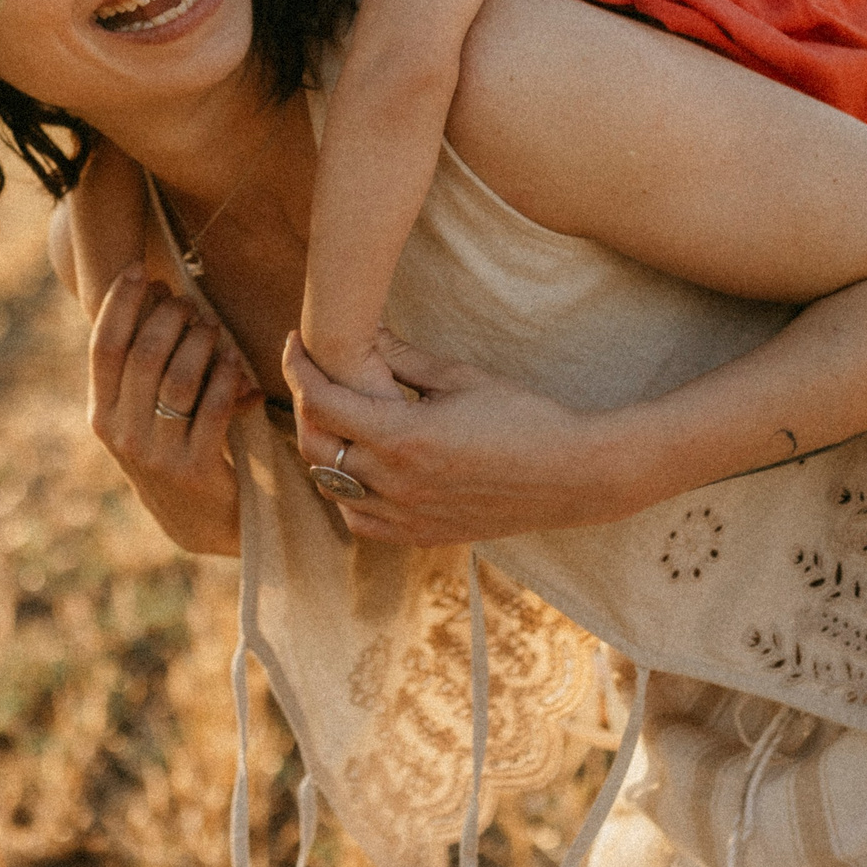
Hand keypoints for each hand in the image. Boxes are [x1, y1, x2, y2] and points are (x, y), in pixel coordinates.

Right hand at [87, 265, 255, 554]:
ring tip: (214, 330)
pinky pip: (214, 407)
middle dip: (170, 318)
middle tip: (190, 304)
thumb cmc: (173, 445)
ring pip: (179, 377)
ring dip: (202, 343)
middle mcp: (121, 434)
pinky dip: (227, 378)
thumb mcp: (142, 411)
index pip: (103, 347)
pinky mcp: (194, 469)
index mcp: (102, 414)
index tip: (140, 270)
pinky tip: (235, 365)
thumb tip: (157, 289)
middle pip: (143, 355)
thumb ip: (141, 363)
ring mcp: (156, 454)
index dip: (120, 304)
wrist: (196, 519)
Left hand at [281, 331, 643, 545]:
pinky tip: (362, 469)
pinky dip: (348, 494)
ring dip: (323, 450)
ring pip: (331, 486)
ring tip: (337, 419)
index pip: (321, 402)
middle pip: (315, 444)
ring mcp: (406, 516)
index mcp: (401, 436)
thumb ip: (404, 359)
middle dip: (305, 404)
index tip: (295, 343)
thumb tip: (366, 331)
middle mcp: (394, 483)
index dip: (298, 367)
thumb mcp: (460, 377)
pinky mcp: (421, 535)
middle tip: (314, 376)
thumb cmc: (523, 416)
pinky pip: (360, 520)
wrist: (572, 475)